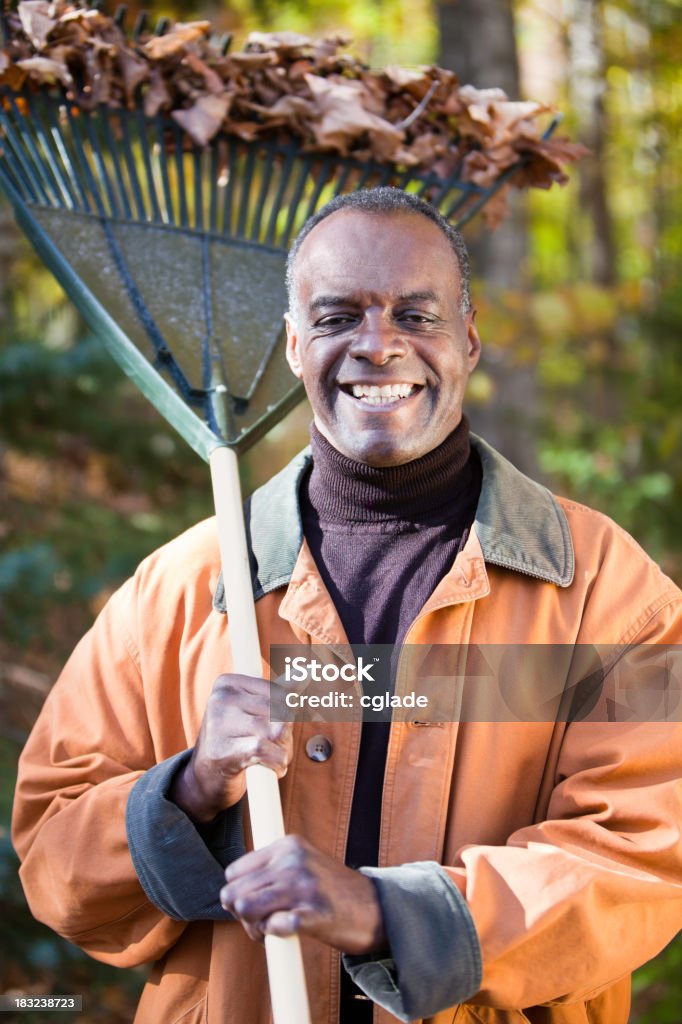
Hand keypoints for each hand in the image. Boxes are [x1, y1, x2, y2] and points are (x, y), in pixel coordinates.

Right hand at [169, 673, 292, 822]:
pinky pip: (265, 750)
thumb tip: (305, 675)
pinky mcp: (222, 751)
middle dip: (287, 733)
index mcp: (227, 683)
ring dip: (284, 750)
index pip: (278, 691)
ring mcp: (217, 724)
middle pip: (280, 711)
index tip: (280, 726)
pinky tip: (274, 768)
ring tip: (273, 757)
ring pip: (276, 731)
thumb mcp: (253, 710)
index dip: (287, 712)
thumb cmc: (236, 738)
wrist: (205, 776)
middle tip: (277, 745)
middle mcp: (220, 699)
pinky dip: (277, 762)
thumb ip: (279, 693)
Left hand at [219, 835, 386, 955]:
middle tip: (264, 922)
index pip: (233, 872)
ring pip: (245, 908)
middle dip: (242, 914)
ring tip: (273, 929)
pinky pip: (271, 927)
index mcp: (287, 845)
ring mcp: (303, 886)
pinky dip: (274, 936)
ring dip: (254, 927)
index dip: (238, 894)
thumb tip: (228, 896)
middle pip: (233, 892)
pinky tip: (290, 933)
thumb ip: (269, 871)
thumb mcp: (301, 864)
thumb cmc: (331, 891)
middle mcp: (292, 861)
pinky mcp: (313, 914)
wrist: (375, 909)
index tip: (256, 905)